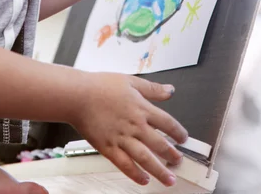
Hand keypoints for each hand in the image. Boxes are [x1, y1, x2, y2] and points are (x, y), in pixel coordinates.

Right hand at [72, 72, 187, 186]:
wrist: (78, 95)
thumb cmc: (100, 86)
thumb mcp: (130, 80)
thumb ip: (152, 88)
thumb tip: (170, 90)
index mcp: (142, 108)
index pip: (168, 123)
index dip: (179, 132)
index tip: (183, 138)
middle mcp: (135, 125)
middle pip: (160, 144)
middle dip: (172, 155)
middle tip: (178, 161)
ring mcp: (122, 138)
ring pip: (146, 159)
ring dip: (160, 171)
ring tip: (169, 179)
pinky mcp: (108, 148)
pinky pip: (125, 165)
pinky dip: (136, 174)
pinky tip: (143, 179)